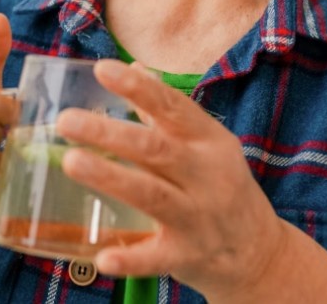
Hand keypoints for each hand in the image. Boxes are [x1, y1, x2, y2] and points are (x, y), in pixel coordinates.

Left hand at [55, 60, 286, 297]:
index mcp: (209, 141)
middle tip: (66, 120)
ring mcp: (198, 218)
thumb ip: (168, 112)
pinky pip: (156, 258)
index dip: (138, 87)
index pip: (173, 107)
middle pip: (155, 149)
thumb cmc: (222, 187)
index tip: (103, 69)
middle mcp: (206, 176)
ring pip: (152, 195)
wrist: (261, 253)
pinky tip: (102, 258)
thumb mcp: (206, 145)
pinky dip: (129, 259)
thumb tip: (136, 67)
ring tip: (72, 162)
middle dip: (109, 133)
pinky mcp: (187, 256)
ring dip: (111, 178)